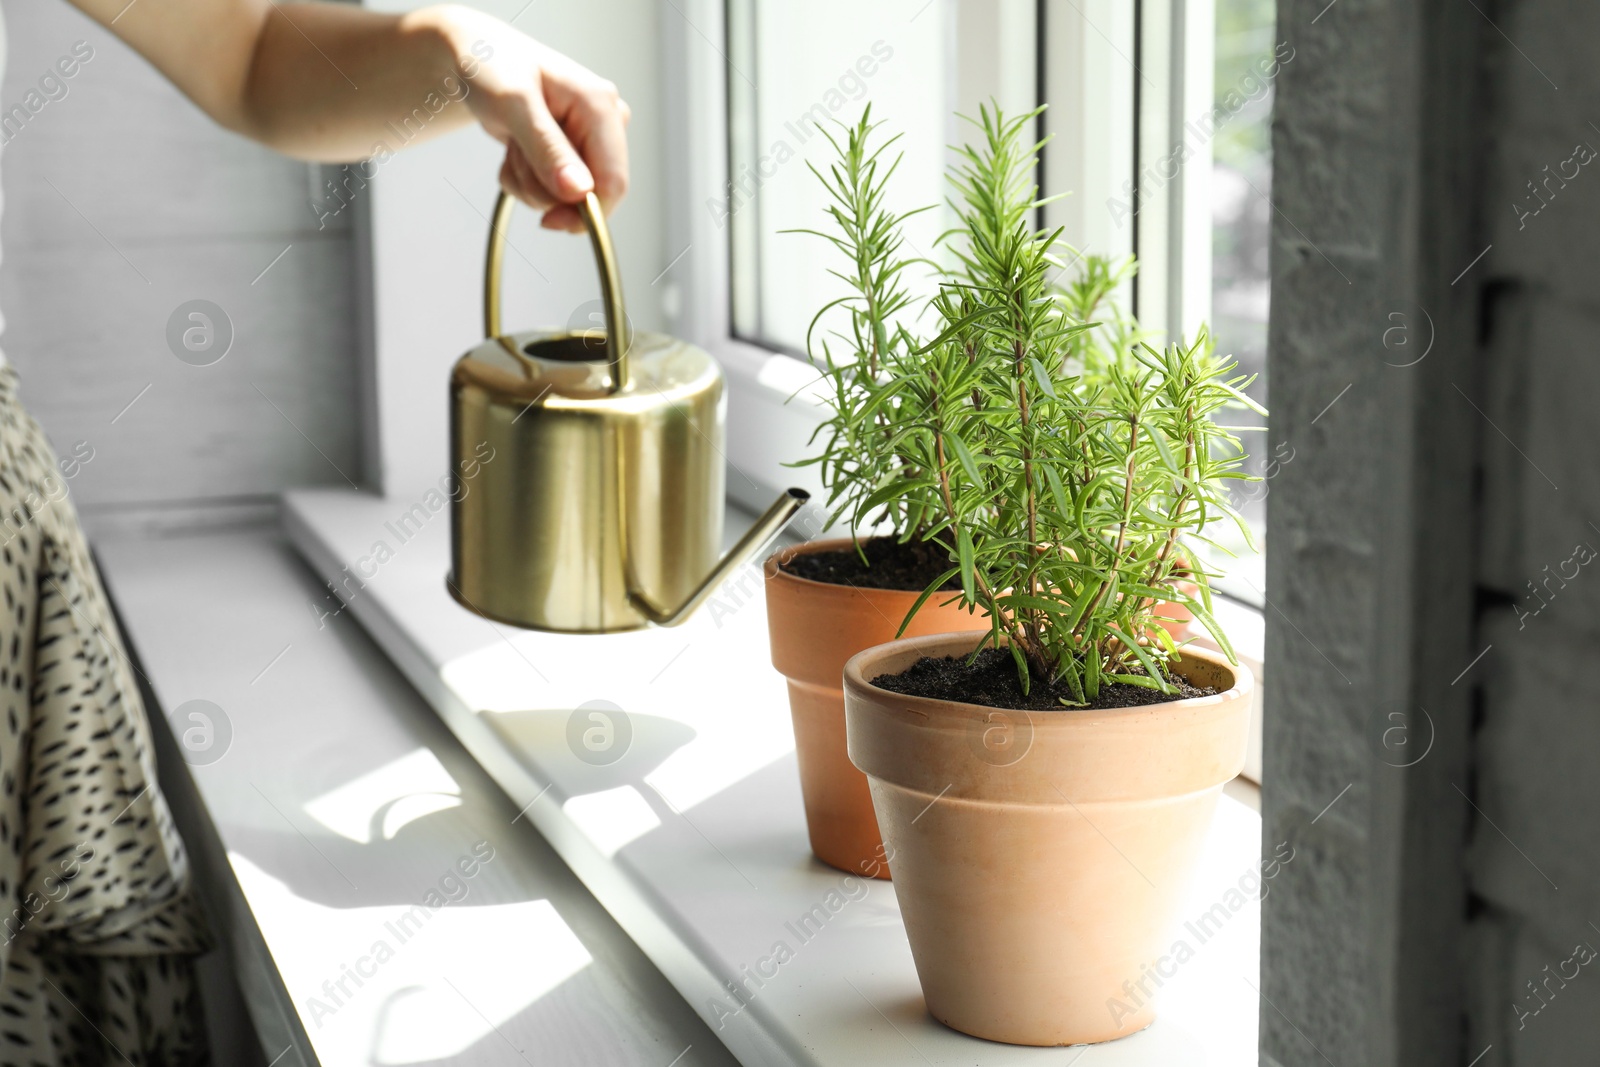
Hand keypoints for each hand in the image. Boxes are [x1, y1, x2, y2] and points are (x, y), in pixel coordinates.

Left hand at [438, 6, 630, 230]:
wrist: (475, 56)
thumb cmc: (492, 65)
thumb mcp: (514, 105)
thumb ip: (548, 149)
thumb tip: (579, 191)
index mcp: (600, 107)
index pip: (613, 181)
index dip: (586, 212)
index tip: (548, 221)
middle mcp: (603, 125)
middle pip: (587, 194)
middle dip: (544, 187)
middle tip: (516, 153)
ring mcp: (588, 140)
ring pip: (565, 197)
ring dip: (529, 182)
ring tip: (513, 144)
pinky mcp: (572, 152)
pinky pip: (551, 191)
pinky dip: (525, 179)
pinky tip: (515, 149)